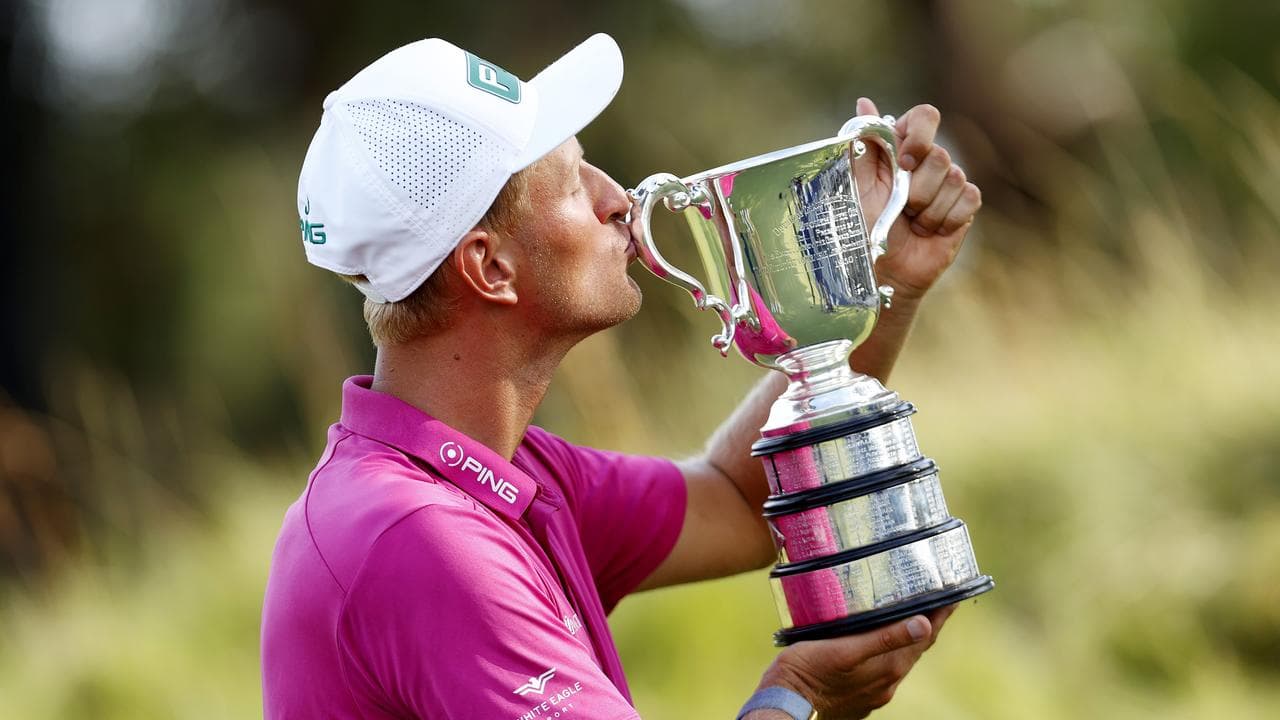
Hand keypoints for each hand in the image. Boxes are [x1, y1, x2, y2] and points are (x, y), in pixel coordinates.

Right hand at [747, 605, 955, 719]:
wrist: (782, 708)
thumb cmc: (806, 675)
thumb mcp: (844, 651)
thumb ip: (884, 639)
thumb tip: (924, 625)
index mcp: (888, 670)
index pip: (924, 637)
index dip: (939, 615)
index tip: (951, 593)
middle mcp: (886, 683)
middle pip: (915, 648)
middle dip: (926, 623)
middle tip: (933, 597)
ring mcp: (871, 692)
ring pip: (897, 659)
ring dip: (906, 637)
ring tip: (906, 613)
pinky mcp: (856, 696)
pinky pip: (879, 668)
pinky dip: (886, 650)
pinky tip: (872, 641)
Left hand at [851, 98, 980, 301]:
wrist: (881, 268)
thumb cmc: (863, 226)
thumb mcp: (858, 184)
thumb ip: (864, 144)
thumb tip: (864, 103)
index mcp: (902, 147)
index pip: (925, 116)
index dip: (919, 136)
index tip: (904, 162)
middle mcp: (928, 161)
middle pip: (939, 155)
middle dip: (916, 188)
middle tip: (901, 208)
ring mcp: (949, 183)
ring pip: (954, 178)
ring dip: (927, 209)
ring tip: (912, 222)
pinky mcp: (965, 206)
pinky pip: (968, 198)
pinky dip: (945, 218)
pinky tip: (930, 230)